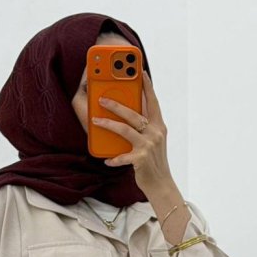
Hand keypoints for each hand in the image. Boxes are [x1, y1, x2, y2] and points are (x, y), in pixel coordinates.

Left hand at [93, 70, 171, 195]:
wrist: (161, 184)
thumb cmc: (153, 161)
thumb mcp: (153, 140)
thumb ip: (144, 126)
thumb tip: (128, 111)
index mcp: (158, 126)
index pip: (153, 102)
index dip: (147, 86)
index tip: (140, 71)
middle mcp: (155, 133)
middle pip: (134, 114)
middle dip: (116, 104)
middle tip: (102, 98)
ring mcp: (148, 146)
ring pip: (125, 129)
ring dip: (108, 124)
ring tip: (95, 120)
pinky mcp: (141, 159)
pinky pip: (122, 156)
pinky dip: (114, 158)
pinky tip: (107, 160)